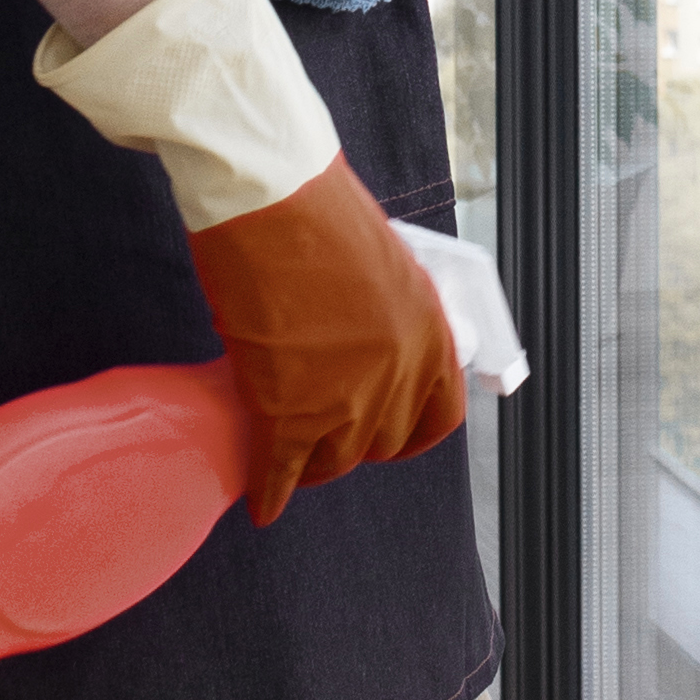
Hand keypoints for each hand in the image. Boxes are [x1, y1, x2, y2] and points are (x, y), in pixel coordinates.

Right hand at [191, 155, 470, 525]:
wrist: (268, 196)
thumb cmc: (314, 209)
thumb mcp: (380, 266)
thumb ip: (384, 317)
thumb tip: (367, 344)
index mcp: (430, 332)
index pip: (439, 415)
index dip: (409, 432)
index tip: (387, 437)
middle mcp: (399, 373)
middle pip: (382, 443)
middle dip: (353, 445)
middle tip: (324, 437)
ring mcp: (345, 397)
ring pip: (333, 462)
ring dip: (311, 466)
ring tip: (289, 460)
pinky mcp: (288, 409)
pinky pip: (281, 471)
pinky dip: (269, 490)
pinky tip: (261, 503)